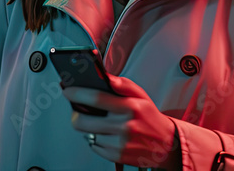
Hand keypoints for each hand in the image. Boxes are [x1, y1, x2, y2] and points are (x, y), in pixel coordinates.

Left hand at [63, 75, 180, 168]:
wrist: (166, 143)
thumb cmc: (149, 116)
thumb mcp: (140, 95)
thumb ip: (121, 84)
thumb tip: (104, 76)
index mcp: (130, 107)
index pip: (96, 98)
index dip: (77, 94)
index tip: (67, 90)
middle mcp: (125, 126)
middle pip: (84, 121)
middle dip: (75, 115)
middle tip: (77, 111)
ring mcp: (120, 143)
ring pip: (88, 134)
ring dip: (89, 128)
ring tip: (100, 123)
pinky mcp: (117, 156)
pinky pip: (95, 146)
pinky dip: (97, 140)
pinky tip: (107, 135)